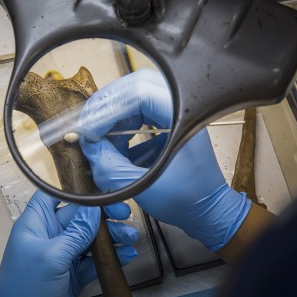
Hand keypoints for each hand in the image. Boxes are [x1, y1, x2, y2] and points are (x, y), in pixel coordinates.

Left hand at [0, 190, 137, 296]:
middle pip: (79, 216)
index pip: (54, 196)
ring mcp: (62, 256)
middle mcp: (49, 236)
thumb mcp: (52, 257)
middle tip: (125, 215)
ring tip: (132, 238)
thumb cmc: (27, 289)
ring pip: (90, 238)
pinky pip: (94, 261)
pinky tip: (128, 256)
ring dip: (111, 237)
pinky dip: (111, 257)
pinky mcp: (73, 275)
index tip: (102, 191)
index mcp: (36, 224)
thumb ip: (75, 232)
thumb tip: (93, 209)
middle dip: (102, 215)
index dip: (76, 192)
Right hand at [78, 69, 250, 251]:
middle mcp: (182, 110)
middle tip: (90, 127)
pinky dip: (121, 125)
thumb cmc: (187, 201)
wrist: (208, 211)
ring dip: (113, 117)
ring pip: (135, 96)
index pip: (139, 94)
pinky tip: (115, 146)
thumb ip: (110, 166)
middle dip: (107, 106)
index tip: (93, 132)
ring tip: (102, 141)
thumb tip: (88, 146)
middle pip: (136, 86)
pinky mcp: (169, 121)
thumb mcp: (144, 188)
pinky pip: (139, 110)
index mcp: (184, 120)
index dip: (109, 110)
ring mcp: (176, 113)